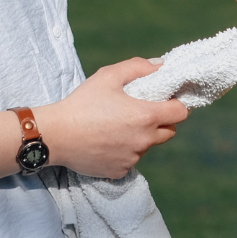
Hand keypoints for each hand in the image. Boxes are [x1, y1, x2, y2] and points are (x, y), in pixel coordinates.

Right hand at [36, 58, 188, 177]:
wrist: (55, 135)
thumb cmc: (82, 103)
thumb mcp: (108, 76)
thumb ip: (138, 67)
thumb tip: (161, 66)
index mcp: (146, 116)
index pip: (181, 113)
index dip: (176, 105)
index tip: (166, 102)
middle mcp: (144, 140)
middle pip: (169, 132)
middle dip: (162, 122)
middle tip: (142, 113)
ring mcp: (132, 158)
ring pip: (148, 147)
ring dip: (141, 137)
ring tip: (118, 127)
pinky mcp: (120, 171)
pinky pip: (130, 161)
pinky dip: (124, 152)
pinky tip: (107, 142)